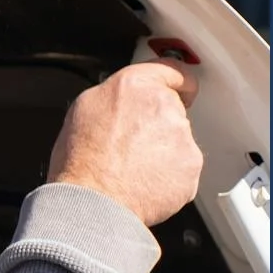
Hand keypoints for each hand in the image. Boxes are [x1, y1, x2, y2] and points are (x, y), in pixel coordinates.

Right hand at [47, 59, 202, 226]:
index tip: (182, 87)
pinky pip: (183, 167)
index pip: (172, 69)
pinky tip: (144, 182)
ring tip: (132, 168)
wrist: (93, 203)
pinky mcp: (191, 164)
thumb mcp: (81, 112)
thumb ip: (111, 98)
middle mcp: (162, 105)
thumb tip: (121, 100)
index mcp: (133, 86)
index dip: (177, 81)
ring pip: (178, 139)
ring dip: (162, 150)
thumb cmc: (80, 163)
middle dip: (158, 124)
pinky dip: (169, 175)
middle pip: (173, 108)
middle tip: (130, 144)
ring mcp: (182, 135)